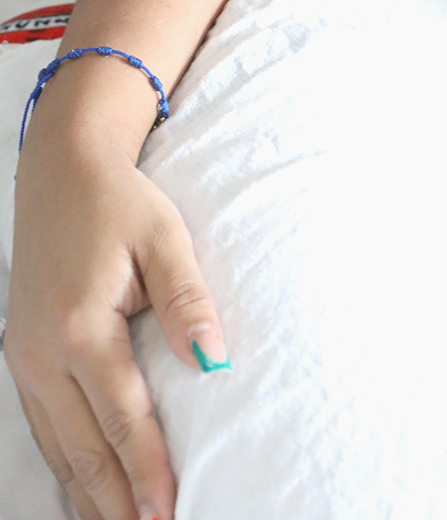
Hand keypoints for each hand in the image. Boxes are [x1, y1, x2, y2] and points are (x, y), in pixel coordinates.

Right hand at [5, 130, 227, 519]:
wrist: (60, 172)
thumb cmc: (118, 203)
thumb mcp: (164, 238)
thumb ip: (187, 300)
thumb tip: (214, 357)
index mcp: (80, 328)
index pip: (122, 419)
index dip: (148, 472)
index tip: (170, 513)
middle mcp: (42, 356)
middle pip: (83, 452)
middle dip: (117, 504)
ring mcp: (24, 361)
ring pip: (58, 451)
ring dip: (91, 497)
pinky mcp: (19, 359)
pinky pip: (43, 431)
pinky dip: (67, 469)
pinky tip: (88, 494)